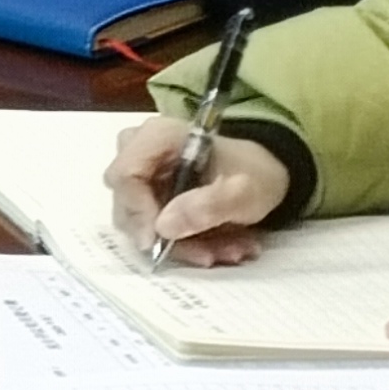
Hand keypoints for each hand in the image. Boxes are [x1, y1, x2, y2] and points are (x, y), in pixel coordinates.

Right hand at [106, 117, 294, 266]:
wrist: (262, 174)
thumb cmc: (254, 174)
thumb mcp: (244, 192)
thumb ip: (208, 206)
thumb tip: (163, 227)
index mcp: (158, 135)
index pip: (126, 174)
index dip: (138, 211)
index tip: (159, 242)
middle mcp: (139, 149)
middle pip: (128, 200)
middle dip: (166, 235)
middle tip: (207, 253)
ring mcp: (140, 172)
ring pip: (139, 219)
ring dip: (181, 244)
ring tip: (223, 250)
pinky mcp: (146, 194)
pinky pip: (151, 226)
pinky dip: (183, 242)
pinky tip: (215, 246)